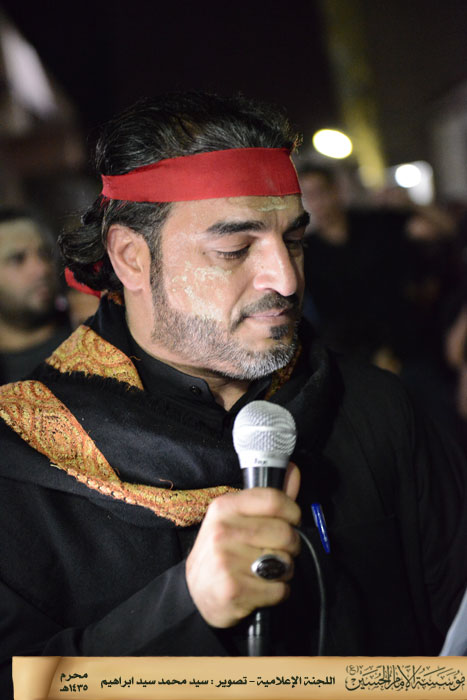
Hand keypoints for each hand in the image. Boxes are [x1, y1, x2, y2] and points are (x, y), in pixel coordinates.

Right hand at [185, 463, 300, 627]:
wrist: (197, 593)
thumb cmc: (224, 551)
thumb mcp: (238, 520)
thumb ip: (270, 498)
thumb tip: (293, 470)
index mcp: (224, 507)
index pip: (274, 499)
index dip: (292, 511)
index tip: (292, 520)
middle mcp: (222, 531)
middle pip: (285, 533)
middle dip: (290, 547)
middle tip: (275, 551)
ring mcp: (226, 560)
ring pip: (285, 563)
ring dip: (283, 571)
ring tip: (264, 571)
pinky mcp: (233, 589)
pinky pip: (279, 589)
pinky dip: (276, 592)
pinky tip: (259, 589)